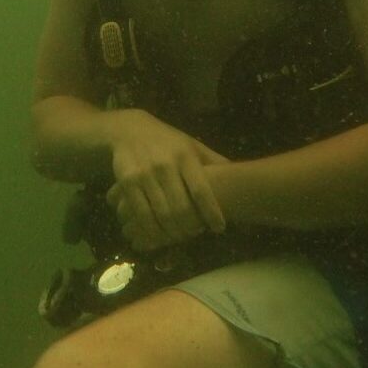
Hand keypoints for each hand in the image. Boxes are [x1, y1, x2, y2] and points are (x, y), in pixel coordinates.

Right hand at [105, 110, 228, 252]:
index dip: (212, 212)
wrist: (129, 130)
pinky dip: (150, 230)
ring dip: (171, 233)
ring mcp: (144, 174)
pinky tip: (157, 235)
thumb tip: (240, 175)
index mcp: (185, 156)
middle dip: (190, 228)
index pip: (201, 189)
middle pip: (181, 208)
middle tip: (195, 234)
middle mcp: (165, 165)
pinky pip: (140, 214)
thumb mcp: (192, 146)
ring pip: (161, 215)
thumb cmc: (168, 142)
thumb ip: (213, 161)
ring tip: (178, 237)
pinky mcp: (126, 183)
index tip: (219, 228)